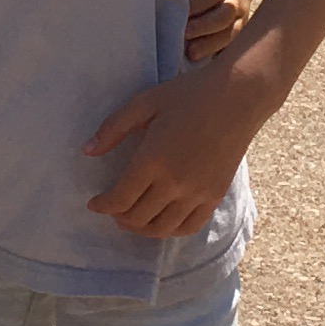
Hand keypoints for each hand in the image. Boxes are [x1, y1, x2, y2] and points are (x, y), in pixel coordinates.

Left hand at [83, 42, 276, 237]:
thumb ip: (114, 128)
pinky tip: (162, 222)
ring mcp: (197, 193)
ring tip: (132, 219)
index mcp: (152, 160)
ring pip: (162, 228)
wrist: (238, 96)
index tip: (93, 203)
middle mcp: (174, 183)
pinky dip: (171, 231)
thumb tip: (87, 151)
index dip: (102, 205)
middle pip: (137, 218)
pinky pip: (189, 227)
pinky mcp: (215, 196)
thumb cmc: (189, 94)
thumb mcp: (145, 102)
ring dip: (142, 229)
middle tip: (111, 209)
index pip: (119, 199)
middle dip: (118, 217)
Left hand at [181, 0, 258, 62]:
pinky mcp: (239, 29)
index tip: (182, 6)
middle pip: (225, 13)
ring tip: (191, 53)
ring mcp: (242, 15)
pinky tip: (202, 63)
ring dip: (210, 43)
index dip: (201, 0)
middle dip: (204, 25)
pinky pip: (232, 45)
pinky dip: (217, 53)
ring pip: (231, 32)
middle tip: (183, 33)